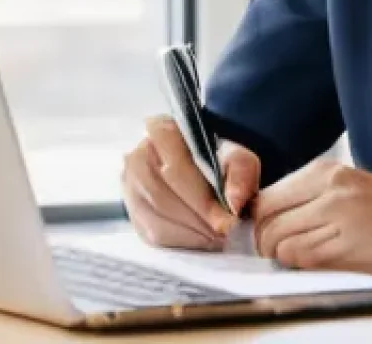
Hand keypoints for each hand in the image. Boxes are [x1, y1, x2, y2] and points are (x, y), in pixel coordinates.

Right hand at [121, 116, 260, 249]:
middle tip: (222, 234)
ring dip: (188, 234)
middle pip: (162, 197)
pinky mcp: (132, 211)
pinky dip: (178, 241)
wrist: (202, 163)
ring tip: (214, 238)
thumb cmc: (218, 158)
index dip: (201, 201)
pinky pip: (150, 234)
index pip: (176, 170)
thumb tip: (234, 202)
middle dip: (196, 221)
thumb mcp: (237, 155)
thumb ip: (241, 172)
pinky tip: (199, 239)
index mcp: (161, 131)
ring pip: (155, 218)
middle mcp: (138, 156)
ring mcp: (130, 185)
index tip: (226, 222)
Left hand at [251, 158, 371, 279]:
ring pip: (279, 242)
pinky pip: (301, 258)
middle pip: (267, 220)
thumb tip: (269, 220)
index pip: (267, 197)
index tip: (266, 233)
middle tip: (280, 254)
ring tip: (305, 258)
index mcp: (326, 171)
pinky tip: (321, 264)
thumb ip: (310, 198)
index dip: (259, 221)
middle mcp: (328, 187)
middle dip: (265, 243)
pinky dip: (301, 266)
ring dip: (283, 257)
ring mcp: (337, 215)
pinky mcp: (347, 244)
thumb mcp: (349, 189)